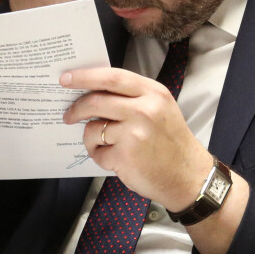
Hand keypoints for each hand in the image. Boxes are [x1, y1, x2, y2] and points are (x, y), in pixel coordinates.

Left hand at [61, 67, 210, 209]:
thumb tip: (93, 91)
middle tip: (68, 115)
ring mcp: (134, 134)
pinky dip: (100, 156)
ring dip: (91, 138)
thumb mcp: (160, 108)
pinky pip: (97, 152)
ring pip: (92, 128)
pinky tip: (116, 159)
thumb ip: (132, 97)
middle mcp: (144, 110)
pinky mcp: (125, 156)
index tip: (66, 78)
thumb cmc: (170, 143)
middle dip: (76, 108)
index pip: (112, 77)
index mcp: (153, 93)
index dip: (85, 76)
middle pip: (95, 101)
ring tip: (104, 146)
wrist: (188, 176)